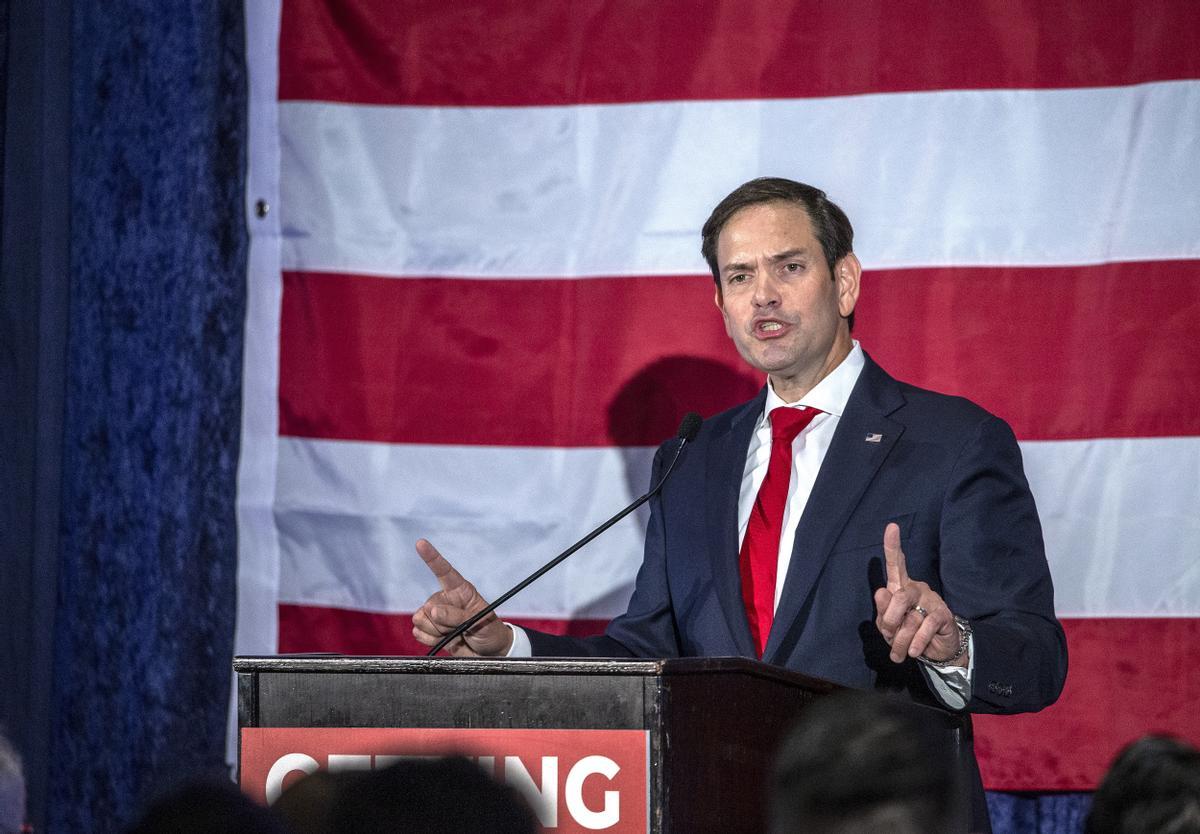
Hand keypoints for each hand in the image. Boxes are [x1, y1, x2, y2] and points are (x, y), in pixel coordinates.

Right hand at [411, 539, 513, 656]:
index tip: (420, 543)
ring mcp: (435, 615)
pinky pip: (418, 633)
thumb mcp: (480, 621)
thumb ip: (458, 616)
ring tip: (454, 634)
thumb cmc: (488, 631)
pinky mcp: (429, 630)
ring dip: (437, 631)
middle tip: (462, 628)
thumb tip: (433, 611)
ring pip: (420, 619)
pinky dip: (430, 639)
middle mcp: (445, 599)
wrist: (487, 653)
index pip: (444, 570)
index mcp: (460, 590)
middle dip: (444, 622)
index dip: (432, 556)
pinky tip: (444, 640)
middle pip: (429, 606)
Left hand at [873, 524, 965, 665]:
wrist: (935, 652)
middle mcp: (916, 589)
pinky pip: (927, 626)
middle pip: (900, 596)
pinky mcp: (944, 615)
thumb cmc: (907, 633)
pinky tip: (914, 652)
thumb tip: (880, 591)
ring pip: (912, 617)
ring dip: (902, 640)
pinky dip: (917, 642)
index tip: (891, 526)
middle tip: (888, 636)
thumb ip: (883, 612)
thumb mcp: (889, 626)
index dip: (893, 546)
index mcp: (900, 587)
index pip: (896, 564)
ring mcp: (932, 600)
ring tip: (899, 653)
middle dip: (890, 620)